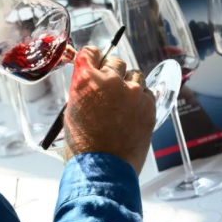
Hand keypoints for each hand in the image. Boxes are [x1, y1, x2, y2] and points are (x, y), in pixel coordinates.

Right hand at [63, 46, 155, 174]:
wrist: (103, 168)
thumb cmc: (83, 144)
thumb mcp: (73, 111)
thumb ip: (85, 90)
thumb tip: (94, 81)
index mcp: (86, 80)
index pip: (91, 53)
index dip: (93, 59)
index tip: (95, 63)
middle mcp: (110, 80)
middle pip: (115, 61)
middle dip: (112, 73)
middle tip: (109, 88)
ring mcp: (132, 92)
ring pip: (135, 75)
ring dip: (129, 84)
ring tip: (123, 102)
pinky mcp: (148, 105)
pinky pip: (147, 92)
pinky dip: (141, 99)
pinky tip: (133, 112)